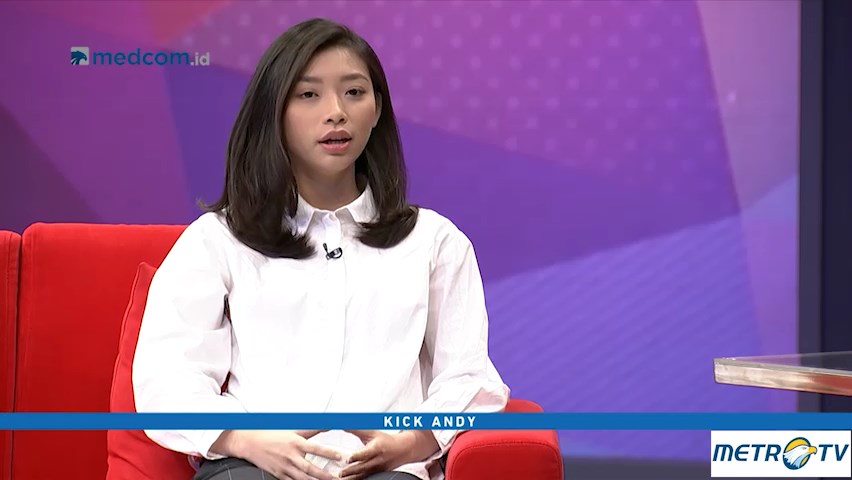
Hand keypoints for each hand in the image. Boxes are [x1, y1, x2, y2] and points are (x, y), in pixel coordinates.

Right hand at [212, 429, 341, 479]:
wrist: (249, 442)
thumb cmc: (271, 434)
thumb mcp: (292, 428)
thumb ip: (311, 428)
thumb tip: (328, 423)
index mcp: (295, 442)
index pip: (316, 448)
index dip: (329, 452)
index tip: (340, 456)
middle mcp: (291, 456)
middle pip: (311, 468)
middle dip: (325, 475)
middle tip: (337, 478)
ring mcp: (284, 467)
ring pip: (303, 478)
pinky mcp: (279, 474)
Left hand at [338, 430, 408, 479]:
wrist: (403, 450)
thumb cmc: (386, 440)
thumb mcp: (372, 433)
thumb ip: (357, 430)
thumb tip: (343, 424)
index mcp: (377, 448)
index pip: (366, 453)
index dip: (357, 456)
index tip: (349, 458)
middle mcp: (377, 460)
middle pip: (363, 467)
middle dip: (351, 471)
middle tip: (341, 473)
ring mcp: (377, 469)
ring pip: (363, 475)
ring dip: (351, 478)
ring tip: (341, 478)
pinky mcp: (376, 474)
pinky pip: (365, 479)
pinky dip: (355, 479)